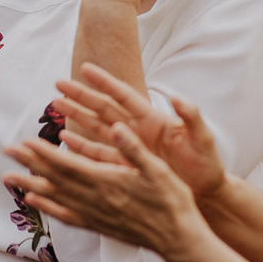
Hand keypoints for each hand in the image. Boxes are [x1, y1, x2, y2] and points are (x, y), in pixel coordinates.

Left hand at [3, 122, 208, 258]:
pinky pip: (67, 216)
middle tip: (8, 151)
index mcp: (108, 182)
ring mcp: (95, 215)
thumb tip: (117, 127)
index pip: (69, 165)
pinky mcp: (99, 225)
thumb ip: (134, 149)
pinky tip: (35, 201)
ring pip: (56, 198)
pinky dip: (48, 207)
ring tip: (9, 178)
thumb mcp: (158, 170)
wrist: (179, 240)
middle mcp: (96, 199)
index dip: (45, 154)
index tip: (25, 142)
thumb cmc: (173, 202)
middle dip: (30, 164)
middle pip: (56, 179)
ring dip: (31, 186)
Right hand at [51, 62, 228, 197]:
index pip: (124, 95)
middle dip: (81, 95)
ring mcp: (130, 147)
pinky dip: (82, 145)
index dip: (104, 82)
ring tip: (56, 103)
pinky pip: (98, 153)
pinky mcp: (126, 165)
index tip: (85, 68)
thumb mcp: (202, 138)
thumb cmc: (206, 164)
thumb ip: (192, 116)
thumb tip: (178, 97)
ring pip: (97, 127)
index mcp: (153, 119)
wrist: (206, 193)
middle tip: (58, 83)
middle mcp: (138, 130)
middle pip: (104, 108)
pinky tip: (65, 138)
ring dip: (77, 115)